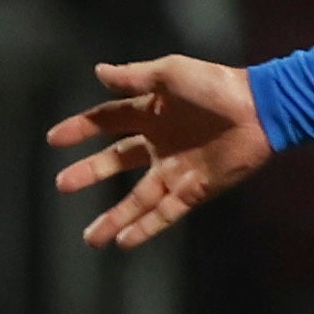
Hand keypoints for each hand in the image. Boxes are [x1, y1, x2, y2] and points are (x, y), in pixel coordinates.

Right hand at [46, 55, 270, 249]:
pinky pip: (165, 213)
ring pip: (138, 199)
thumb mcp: (170, 74)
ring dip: (114, 218)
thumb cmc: (216, 85)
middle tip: (62, 184)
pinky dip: (145, 228)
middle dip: (89, 174)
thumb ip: (134, 78)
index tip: (54, 140)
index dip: (81, 129)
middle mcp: (160, 143)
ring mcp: (177, 170)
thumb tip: (98, 71)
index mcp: (151, 112)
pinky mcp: (195, 190)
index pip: (107, 122)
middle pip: (116, 162)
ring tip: (90, 239)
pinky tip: (124, 242)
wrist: (259, 110)